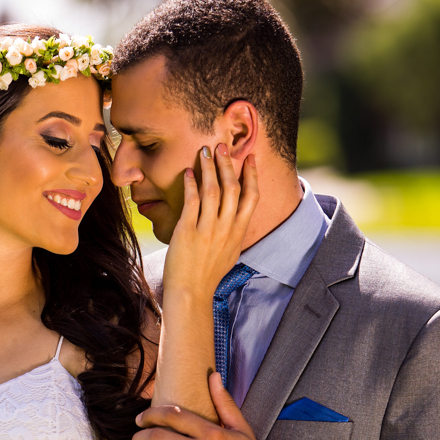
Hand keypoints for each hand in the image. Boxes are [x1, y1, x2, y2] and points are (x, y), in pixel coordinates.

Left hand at [163, 146, 258, 300]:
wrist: (190, 294)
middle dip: (228, 164)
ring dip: (209, 168)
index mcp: (239, 232)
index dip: (251, 175)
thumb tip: (235, 220)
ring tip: (205, 151)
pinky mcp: (188, 232)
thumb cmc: (207, 275)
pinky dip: (191, 184)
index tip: (249, 157)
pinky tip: (188, 172)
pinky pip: (192, 202)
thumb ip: (233, 234)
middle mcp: (226, 229)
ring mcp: (208, 230)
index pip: (251, 197)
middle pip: (232, 188)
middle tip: (222, 145)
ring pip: (213, 190)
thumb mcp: (229, 253)